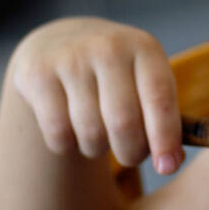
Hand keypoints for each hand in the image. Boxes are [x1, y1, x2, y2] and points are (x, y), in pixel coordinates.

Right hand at [9, 16, 184, 174]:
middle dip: (131, 152)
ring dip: (98, 149)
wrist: (61, 41)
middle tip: (130, 154)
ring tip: (100, 136)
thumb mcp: (145, 82)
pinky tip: (73, 131)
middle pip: (123, 122)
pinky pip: (58, 134)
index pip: (159, 98)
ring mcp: (70, 58)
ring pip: (91, 132)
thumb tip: (169, 164)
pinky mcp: (38, 74)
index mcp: (145, 48)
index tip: (167, 168)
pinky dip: (68, 146)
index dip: (165, 138)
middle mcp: (108, 47)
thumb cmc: (117, 76)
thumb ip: (164, 120)